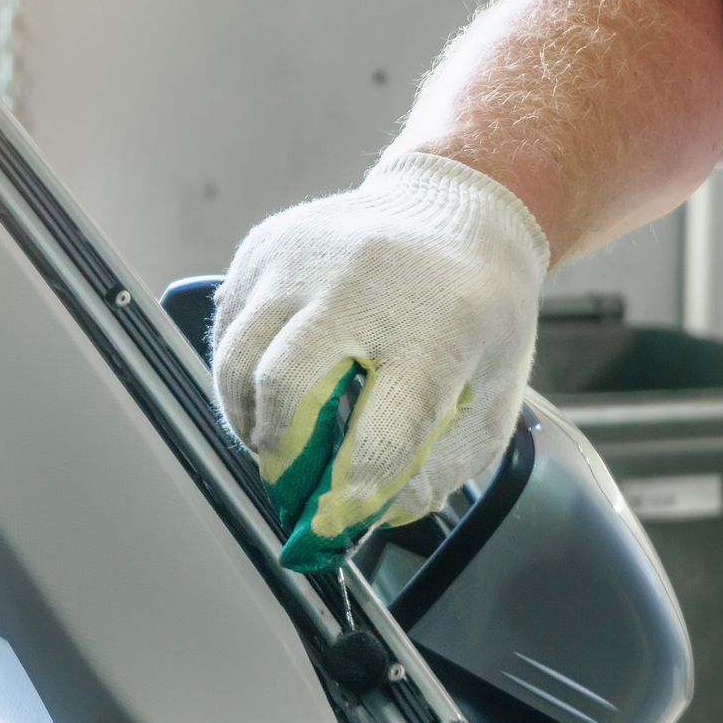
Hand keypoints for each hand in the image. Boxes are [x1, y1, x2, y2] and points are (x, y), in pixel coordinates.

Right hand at [212, 153, 549, 571]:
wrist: (460, 204)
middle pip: (285, 390)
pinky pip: (227, 331)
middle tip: (291, 482)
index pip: (380, 433)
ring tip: (273, 440)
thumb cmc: (479, 311)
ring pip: (237, 363)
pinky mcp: (264, 247)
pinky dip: (240, 376)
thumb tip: (374, 514)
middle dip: (280, 456)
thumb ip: (444, 464)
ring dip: (248, 421)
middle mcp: (362, 284)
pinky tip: (270, 387)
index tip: (339, 518)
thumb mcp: (496, 391)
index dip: (352, 493)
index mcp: (437, 327)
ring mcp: (303, 259)